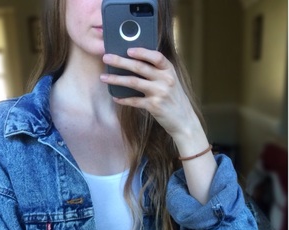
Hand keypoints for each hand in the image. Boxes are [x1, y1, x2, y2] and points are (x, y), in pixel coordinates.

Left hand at [101, 47, 217, 204]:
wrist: (184, 121)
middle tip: (106, 58)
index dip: (142, 52)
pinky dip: (123, 99)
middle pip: (139, 67)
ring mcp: (159, 93)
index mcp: (169, 70)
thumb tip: (134, 64)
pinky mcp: (154, 106)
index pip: (156, 56)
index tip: (128, 49)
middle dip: (120, 61)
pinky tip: (115, 97)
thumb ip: (158, 73)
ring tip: (103, 78)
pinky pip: (134, 101)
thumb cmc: (175, 100)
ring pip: (133, 82)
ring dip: (116, 79)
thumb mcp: (171, 82)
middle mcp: (165, 80)